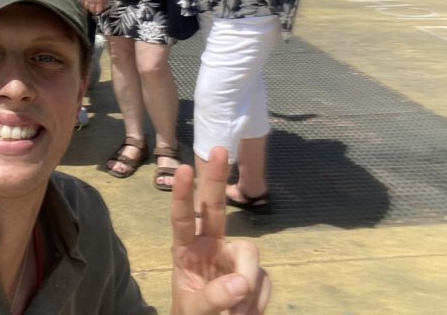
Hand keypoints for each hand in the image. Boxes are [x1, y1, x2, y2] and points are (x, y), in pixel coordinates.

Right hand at [80, 0, 107, 14]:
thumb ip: (104, 1)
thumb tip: (103, 6)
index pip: (98, 10)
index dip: (99, 12)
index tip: (100, 12)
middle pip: (92, 10)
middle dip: (94, 11)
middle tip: (95, 11)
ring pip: (86, 7)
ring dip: (89, 8)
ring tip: (91, 8)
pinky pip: (82, 3)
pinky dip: (84, 4)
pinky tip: (86, 4)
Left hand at [170, 148, 270, 314]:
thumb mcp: (194, 311)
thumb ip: (213, 297)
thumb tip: (241, 283)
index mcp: (186, 250)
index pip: (182, 218)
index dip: (183, 195)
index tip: (182, 169)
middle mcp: (211, 245)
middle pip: (215, 207)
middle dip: (217, 179)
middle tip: (220, 149)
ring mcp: (234, 259)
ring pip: (250, 254)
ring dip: (246, 286)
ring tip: (235, 314)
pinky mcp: (256, 275)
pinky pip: (264, 281)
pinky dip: (257, 302)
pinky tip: (247, 314)